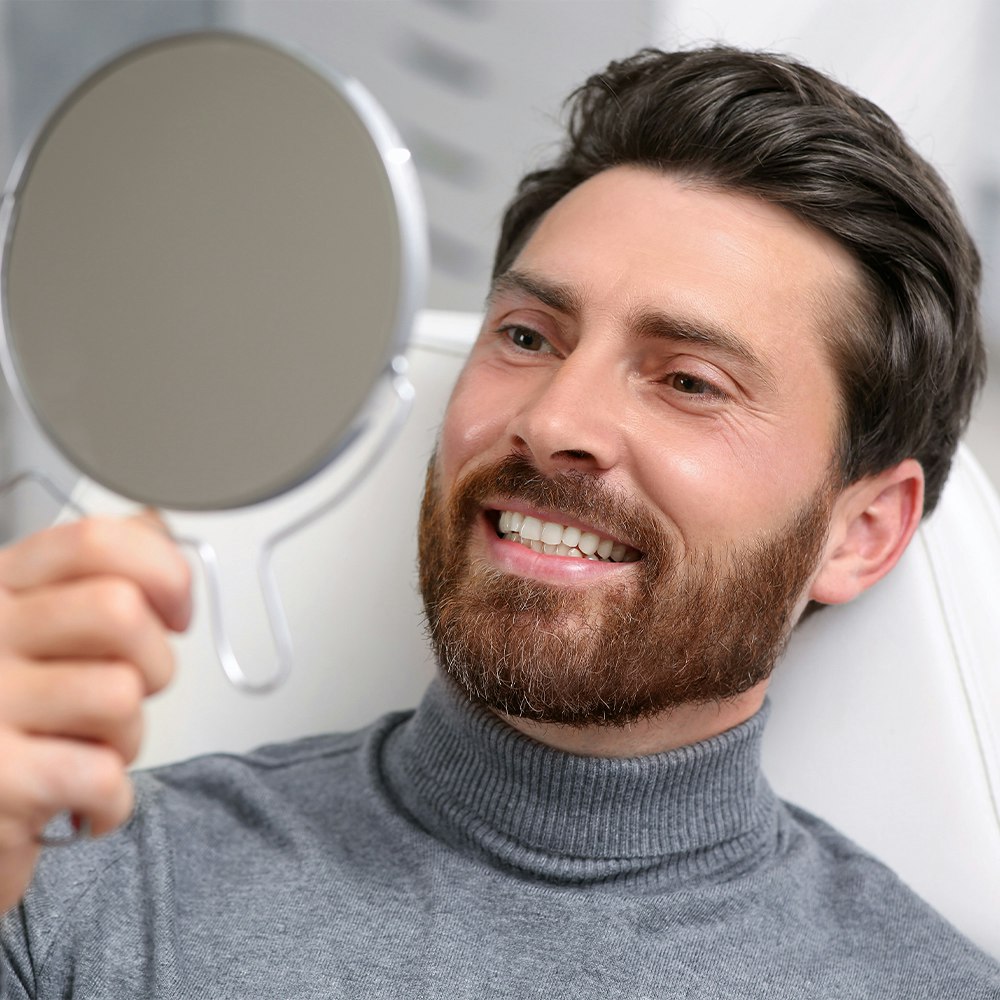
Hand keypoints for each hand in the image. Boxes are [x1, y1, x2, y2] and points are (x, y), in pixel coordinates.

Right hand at [0, 514, 190, 911]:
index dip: (163, 572)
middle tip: (130, 692)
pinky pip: (100, 774)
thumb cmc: (11, 714)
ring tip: (89, 750)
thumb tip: (158, 526)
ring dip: (128, 739)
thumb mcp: (40, 623)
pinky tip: (80, 802)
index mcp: (2, 585)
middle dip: (155, 662)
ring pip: (119, 695)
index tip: (175, 612)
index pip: (97, 540)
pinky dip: (110, 800)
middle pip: (119, 611)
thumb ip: (99, 570)